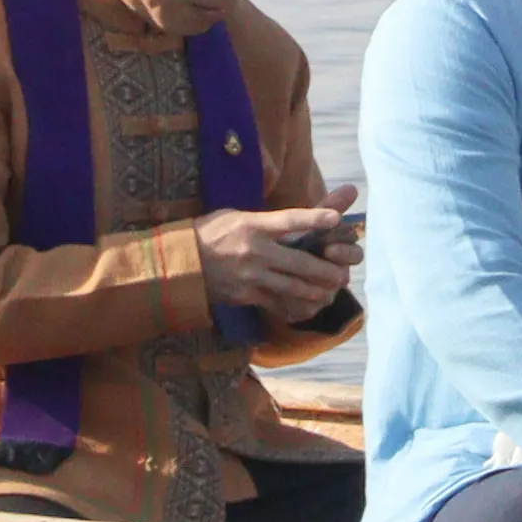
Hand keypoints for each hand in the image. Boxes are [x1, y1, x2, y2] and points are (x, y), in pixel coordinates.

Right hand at [191, 205, 359, 326]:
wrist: (177, 263)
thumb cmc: (210, 233)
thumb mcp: (236, 216)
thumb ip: (268, 220)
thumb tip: (298, 221)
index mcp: (251, 225)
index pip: (289, 220)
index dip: (314, 219)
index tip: (336, 218)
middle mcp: (253, 251)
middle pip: (299, 262)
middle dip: (325, 269)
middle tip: (343, 274)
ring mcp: (249, 276)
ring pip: (292, 286)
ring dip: (316, 290)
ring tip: (331, 291)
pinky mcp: (244, 295)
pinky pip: (276, 302)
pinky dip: (294, 304)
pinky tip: (308, 305)